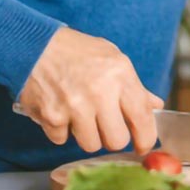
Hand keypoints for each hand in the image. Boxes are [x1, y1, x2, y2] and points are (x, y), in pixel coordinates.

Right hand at [18, 27, 163, 153]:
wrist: (34, 44)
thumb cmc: (75, 51)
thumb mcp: (110, 57)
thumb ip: (133, 85)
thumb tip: (155, 105)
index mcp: (120, 75)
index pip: (143, 118)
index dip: (146, 138)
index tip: (142, 145)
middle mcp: (100, 92)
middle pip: (116, 140)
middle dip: (110, 136)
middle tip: (102, 123)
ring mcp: (75, 106)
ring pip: (90, 144)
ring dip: (85, 134)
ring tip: (78, 113)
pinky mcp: (52, 116)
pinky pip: (62, 139)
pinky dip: (60, 129)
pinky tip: (59, 109)